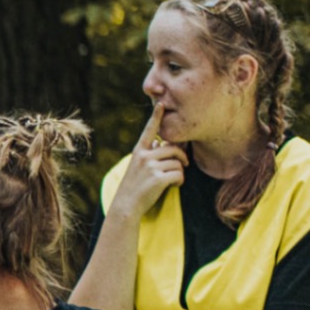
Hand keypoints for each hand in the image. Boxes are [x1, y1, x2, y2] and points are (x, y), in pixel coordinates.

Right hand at [112, 102, 187, 219]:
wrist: (126, 206)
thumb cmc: (134, 186)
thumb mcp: (138, 166)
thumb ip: (151, 154)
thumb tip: (164, 143)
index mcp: (139, 151)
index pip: (150, 131)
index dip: (156, 117)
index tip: (161, 103)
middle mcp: (144, 156)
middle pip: (173, 148)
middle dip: (182, 156)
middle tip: (184, 164)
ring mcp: (150, 167)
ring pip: (178, 162)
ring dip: (180, 171)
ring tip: (173, 180)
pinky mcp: (158, 178)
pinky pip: (179, 174)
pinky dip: (180, 181)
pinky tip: (174, 186)